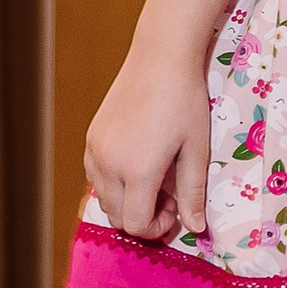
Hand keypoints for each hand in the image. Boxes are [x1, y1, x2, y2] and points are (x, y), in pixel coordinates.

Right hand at [85, 46, 210, 241]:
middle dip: (142, 217)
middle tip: (169, 196)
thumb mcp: (196, 149)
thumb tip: (195, 228)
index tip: (174, 211)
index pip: (135, 224)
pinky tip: (137, 164)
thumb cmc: (185, 102)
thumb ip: (193, 193)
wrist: (160, 59)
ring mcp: (95, 150)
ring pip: (103, 199)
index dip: (156, 228)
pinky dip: (114, 183)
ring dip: (127, 201)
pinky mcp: (91, 139)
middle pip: (117, 217)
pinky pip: (96, 177)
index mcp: (137, 170)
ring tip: (155, 179)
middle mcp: (108, 164)